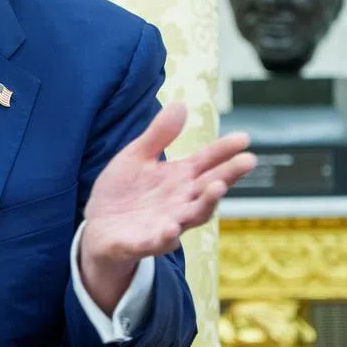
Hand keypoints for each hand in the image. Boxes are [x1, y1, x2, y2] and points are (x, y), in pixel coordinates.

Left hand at [79, 103, 256, 312]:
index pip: (206, 162)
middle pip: (209, 188)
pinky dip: (165, 237)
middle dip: (228, 175)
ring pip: (192, 216)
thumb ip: (159, 135)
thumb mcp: (137, 156)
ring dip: (206, 203)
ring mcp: (165, 224)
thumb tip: (181, 103)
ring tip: (217, 187)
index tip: (244, 138)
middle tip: (247, 161)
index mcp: (179, 179)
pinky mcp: (142, 243)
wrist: (99, 227)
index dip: (224, 150)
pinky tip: (171, 228)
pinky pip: (156, 242)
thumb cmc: (124, 191)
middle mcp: (180, 202)